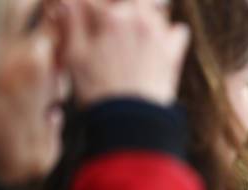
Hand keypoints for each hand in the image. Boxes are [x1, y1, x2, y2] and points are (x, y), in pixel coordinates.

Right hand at [60, 0, 188, 105]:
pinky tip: (158, 47)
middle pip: (129, 1)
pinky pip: (179, 30)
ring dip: (143, 18)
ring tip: (133, 38)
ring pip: (154, 10)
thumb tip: (69, 1)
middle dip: (120, 10)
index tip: (90, 26)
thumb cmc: (99, 91)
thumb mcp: (74, 57)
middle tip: (112, 30)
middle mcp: (137, 19)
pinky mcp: (173, 52)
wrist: (131, 119)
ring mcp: (158, 35)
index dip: (90, 12)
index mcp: (110, 17)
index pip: (96, 1)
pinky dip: (170, 34)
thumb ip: (72, 23)